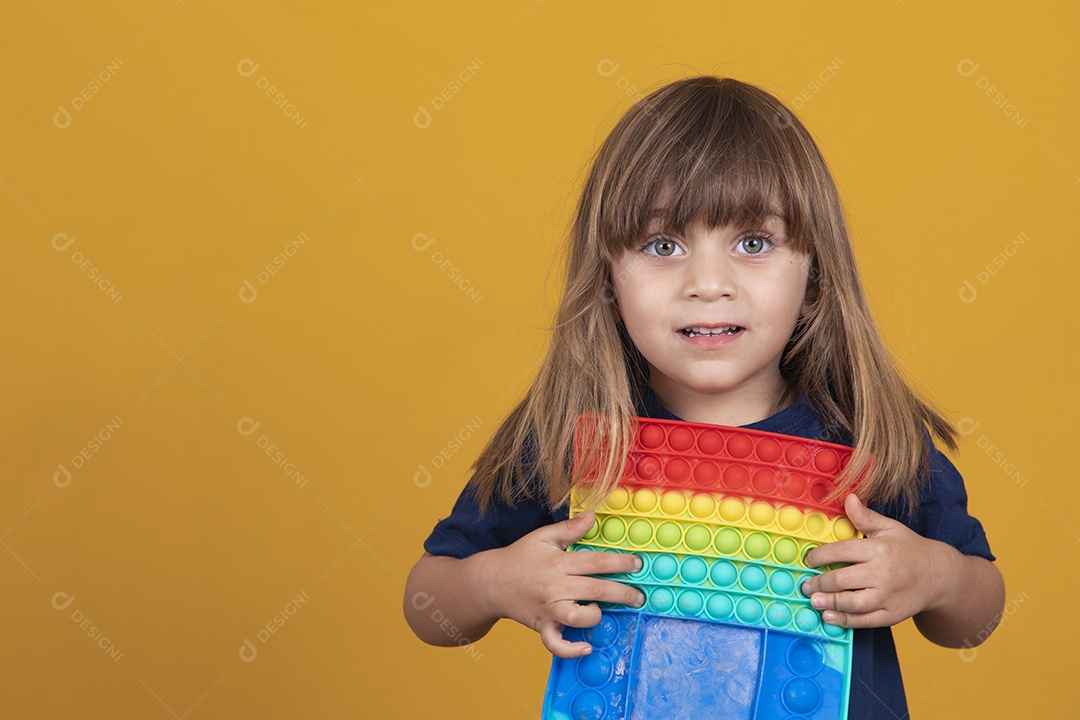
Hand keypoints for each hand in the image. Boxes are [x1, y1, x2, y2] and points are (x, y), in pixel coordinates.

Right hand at [478, 510, 644, 657]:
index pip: (597, 562)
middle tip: (639, 596)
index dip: (621, 563)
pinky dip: (572, 649)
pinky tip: (586, 646)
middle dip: (624, 593)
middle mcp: (555, 587)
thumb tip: (593, 514)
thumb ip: (570, 528)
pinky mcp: (541, 627)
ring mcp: (548, 609)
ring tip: (603, 611)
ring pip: (579, 618)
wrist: (489, 582)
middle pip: (596, 590)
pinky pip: (556, 644)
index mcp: (558, 563)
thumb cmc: (519, 557)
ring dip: (597, 616)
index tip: (638, 564)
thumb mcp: (543, 537)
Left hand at [800, 494, 958, 628]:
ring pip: (852, 603)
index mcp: (879, 550)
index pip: (841, 551)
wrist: (940, 576)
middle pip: (843, 579)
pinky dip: (845, 621)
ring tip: (813, 600)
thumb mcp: (889, 528)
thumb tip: (849, 498)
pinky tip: (829, 616)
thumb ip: (865, 516)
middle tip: (806, 584)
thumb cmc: (910, 549)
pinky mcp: (892, 615)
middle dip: (819, 583)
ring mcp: (888, 596)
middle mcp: (883, 573)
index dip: (819, 556)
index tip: (808, 560)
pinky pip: (865, 620)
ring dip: (829, 603)